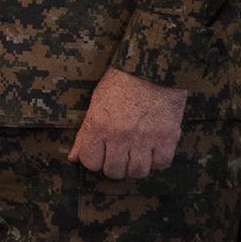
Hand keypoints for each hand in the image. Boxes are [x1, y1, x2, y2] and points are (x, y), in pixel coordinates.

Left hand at [68, 67, 186, 178]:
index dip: (93, 160)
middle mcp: (120, 136)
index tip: (99, 154)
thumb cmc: (120, 83)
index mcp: (98, 125)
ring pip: (138, 172)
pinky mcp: (168, 138)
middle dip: (114, 166)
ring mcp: (145, 139)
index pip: (90, 162)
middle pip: (114, 171)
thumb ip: (84, 133)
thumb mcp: (95, 104)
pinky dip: (157, 160)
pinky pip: (161, 164)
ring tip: (135, 154)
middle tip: (118, 155)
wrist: (152, 69)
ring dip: (135, 166)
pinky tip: (153, 149)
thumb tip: (73, 157)